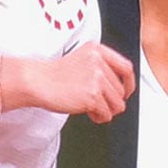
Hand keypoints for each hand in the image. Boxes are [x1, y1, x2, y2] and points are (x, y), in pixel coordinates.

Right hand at [20, 43, 134, 123]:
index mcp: (97, 50)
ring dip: (106, 110)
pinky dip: (99, 117)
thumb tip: (120, 87)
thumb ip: (101, 66)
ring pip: (117, 104)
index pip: (126, 67)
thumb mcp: (81, 59)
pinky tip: (88, 112)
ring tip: (91, 108)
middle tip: (98, 104)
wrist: (37, 81)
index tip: (126, 92)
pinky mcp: (92, 95)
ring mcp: (96, 78)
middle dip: (112, 101)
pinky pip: (107, 113)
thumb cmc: (55, 75)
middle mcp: (99, 62)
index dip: (129, 83)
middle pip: (121, 90)